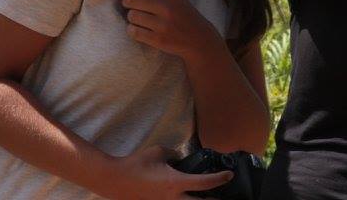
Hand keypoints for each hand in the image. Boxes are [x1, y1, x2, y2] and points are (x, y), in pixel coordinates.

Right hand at [104, 146, 231, 199]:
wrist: (117, 180)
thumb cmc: (137, 164)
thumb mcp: (158, 152)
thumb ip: (174, 154)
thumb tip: (181, 159)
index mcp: (175, 183)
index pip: (204, 183)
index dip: (220, 179)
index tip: (229, 175)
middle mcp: (174, 198)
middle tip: (226, 197)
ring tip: (207, 197)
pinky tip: (187, 196)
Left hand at [119, 0, 222, 62]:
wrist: (199, 39)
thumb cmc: (182, 15)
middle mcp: (166, 7)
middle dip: (126, 2)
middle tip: (129, 5)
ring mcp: (163, 24)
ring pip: (131, 16)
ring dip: (131, 17)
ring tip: (137, 19)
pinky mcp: (159, 39)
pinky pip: (134, 31)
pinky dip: (132, 30)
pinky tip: (137, 29)